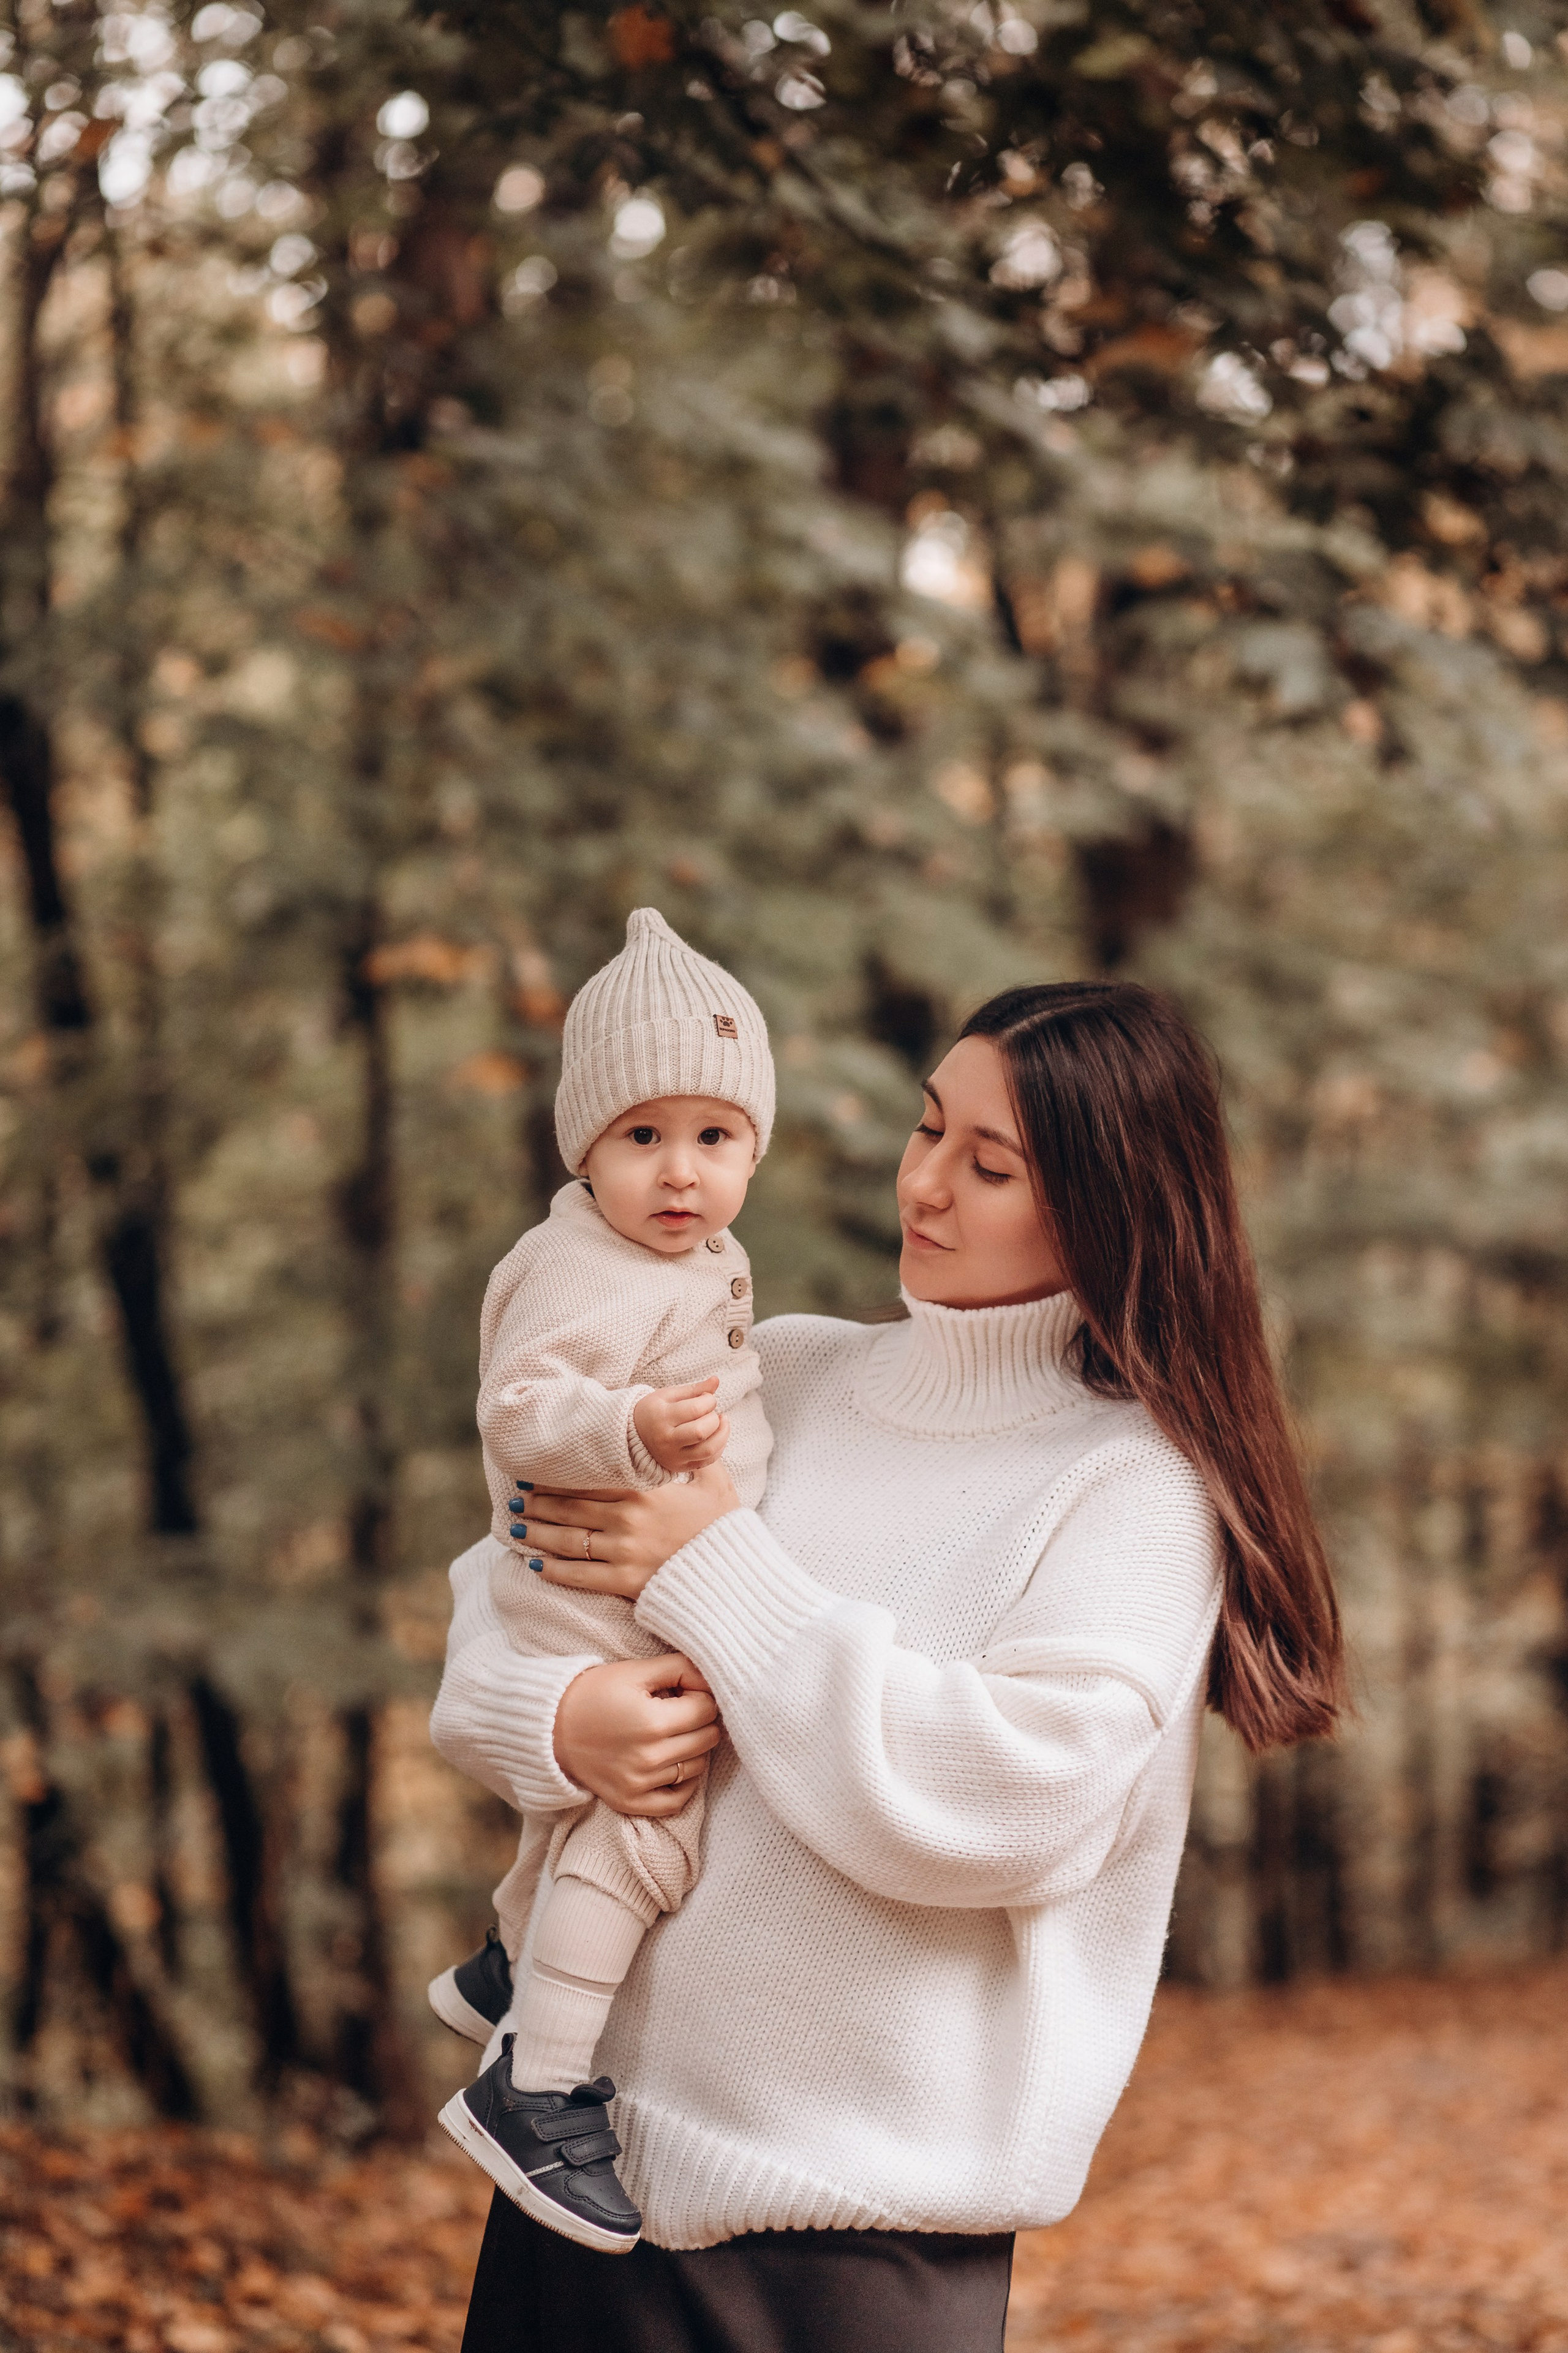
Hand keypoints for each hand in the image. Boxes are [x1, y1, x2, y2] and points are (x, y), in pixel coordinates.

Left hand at [515, 1464, 739, 1600]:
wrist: (733, 1576)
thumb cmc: (724, 1528)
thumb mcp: (715, 1483)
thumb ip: (696, 1457)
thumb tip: (698, 1429)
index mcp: (644, 1493)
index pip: (589, 1483)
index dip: (557, 1480)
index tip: (535, 1477)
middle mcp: (626, 1520)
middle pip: (570, 1510)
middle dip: (538, 1505)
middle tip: (515, 1501)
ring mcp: (623, 1552)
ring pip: (567, 1541)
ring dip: (537, 1534)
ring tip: (517, 1529)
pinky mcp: (624, 1583)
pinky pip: (580, 1576)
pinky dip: (554, 1571)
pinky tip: (536, 1566)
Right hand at [554, 1654, 722, 1814]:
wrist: (549, 1727)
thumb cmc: (594, 1693)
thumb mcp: (635, 1670)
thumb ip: (680, 1669)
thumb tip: (711, 1682)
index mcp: (652, 1722)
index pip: (706, 1711)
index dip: (701, 1697)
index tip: (685, 1693)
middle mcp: (648, 1757)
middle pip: (706, 1739)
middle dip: (701, 1721)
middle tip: (681, 1711)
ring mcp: (639, 1784)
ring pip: (697, 1768)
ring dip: (693, 1749)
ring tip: (672, 1734)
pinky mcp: (629, 1802)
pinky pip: (677, 1801)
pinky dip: (684, 1785)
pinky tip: (675, 1765)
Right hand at [633, 1377, 730, 1474]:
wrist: (633, 1437)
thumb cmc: (654, 1411)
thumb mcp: (668, 1395)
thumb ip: (693, 1389)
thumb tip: (716, 1380)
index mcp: (661, 1417)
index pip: (695, 1409)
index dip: (709, 1400)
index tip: (708, 1398)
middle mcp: (666, 1439)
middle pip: (701, 1431)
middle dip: (714, 1418)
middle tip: (710, 1411)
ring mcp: (673, 1456)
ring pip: (708, 1450)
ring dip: (722, 1433)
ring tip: (721, 1422)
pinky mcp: (680, 1467)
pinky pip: (707, 1461)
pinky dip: (719, 1447)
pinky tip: (718, 1435)